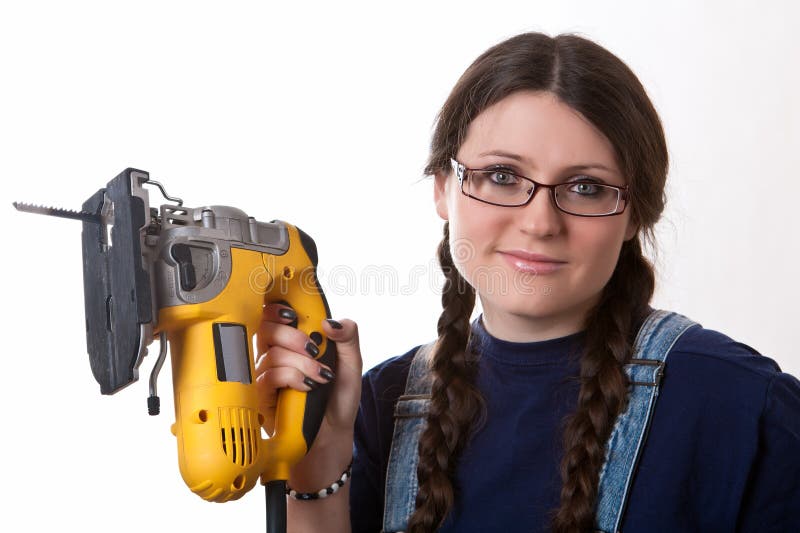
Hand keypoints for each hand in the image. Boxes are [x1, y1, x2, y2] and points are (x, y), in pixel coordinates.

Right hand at [255, 303, 362, 447]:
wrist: (332, 435)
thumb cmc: (338, 399)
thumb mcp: (351, 363)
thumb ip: (348, 336)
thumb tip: (328, 322)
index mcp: (294, 342)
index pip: (274, 316)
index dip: (277, 309)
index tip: (293, 315)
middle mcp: (276, 355)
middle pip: (267, 329)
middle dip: (294, 337)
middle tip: (316, 351)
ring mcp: (267, 375)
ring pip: (272, 353)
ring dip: (301, 363)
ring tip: (321, 377)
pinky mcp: (261, 396)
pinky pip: (269, 376)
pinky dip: (292, 378)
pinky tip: (307, 388)